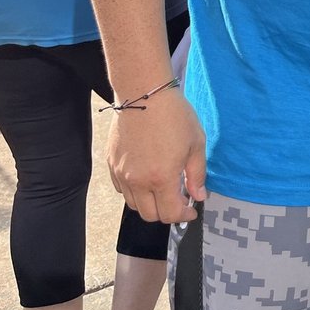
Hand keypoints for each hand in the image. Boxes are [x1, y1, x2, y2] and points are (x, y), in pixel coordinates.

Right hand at [106, 88, 206, 223]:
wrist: (144, 94)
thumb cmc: (174, 115)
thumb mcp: (196, 143)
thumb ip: (197, 174)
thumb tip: (198, 196)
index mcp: (161, 178)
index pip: (170, 214)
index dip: (183, 215)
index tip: (191, 209)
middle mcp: (138, 181)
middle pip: (150, 215)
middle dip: (167, 213)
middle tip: (179, 199)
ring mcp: (121, 174)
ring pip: (134, 205)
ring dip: (150, 203)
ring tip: (163, 188)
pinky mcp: (111, 164)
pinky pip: (121, 189)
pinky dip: (134, 191)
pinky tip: (146, 177)